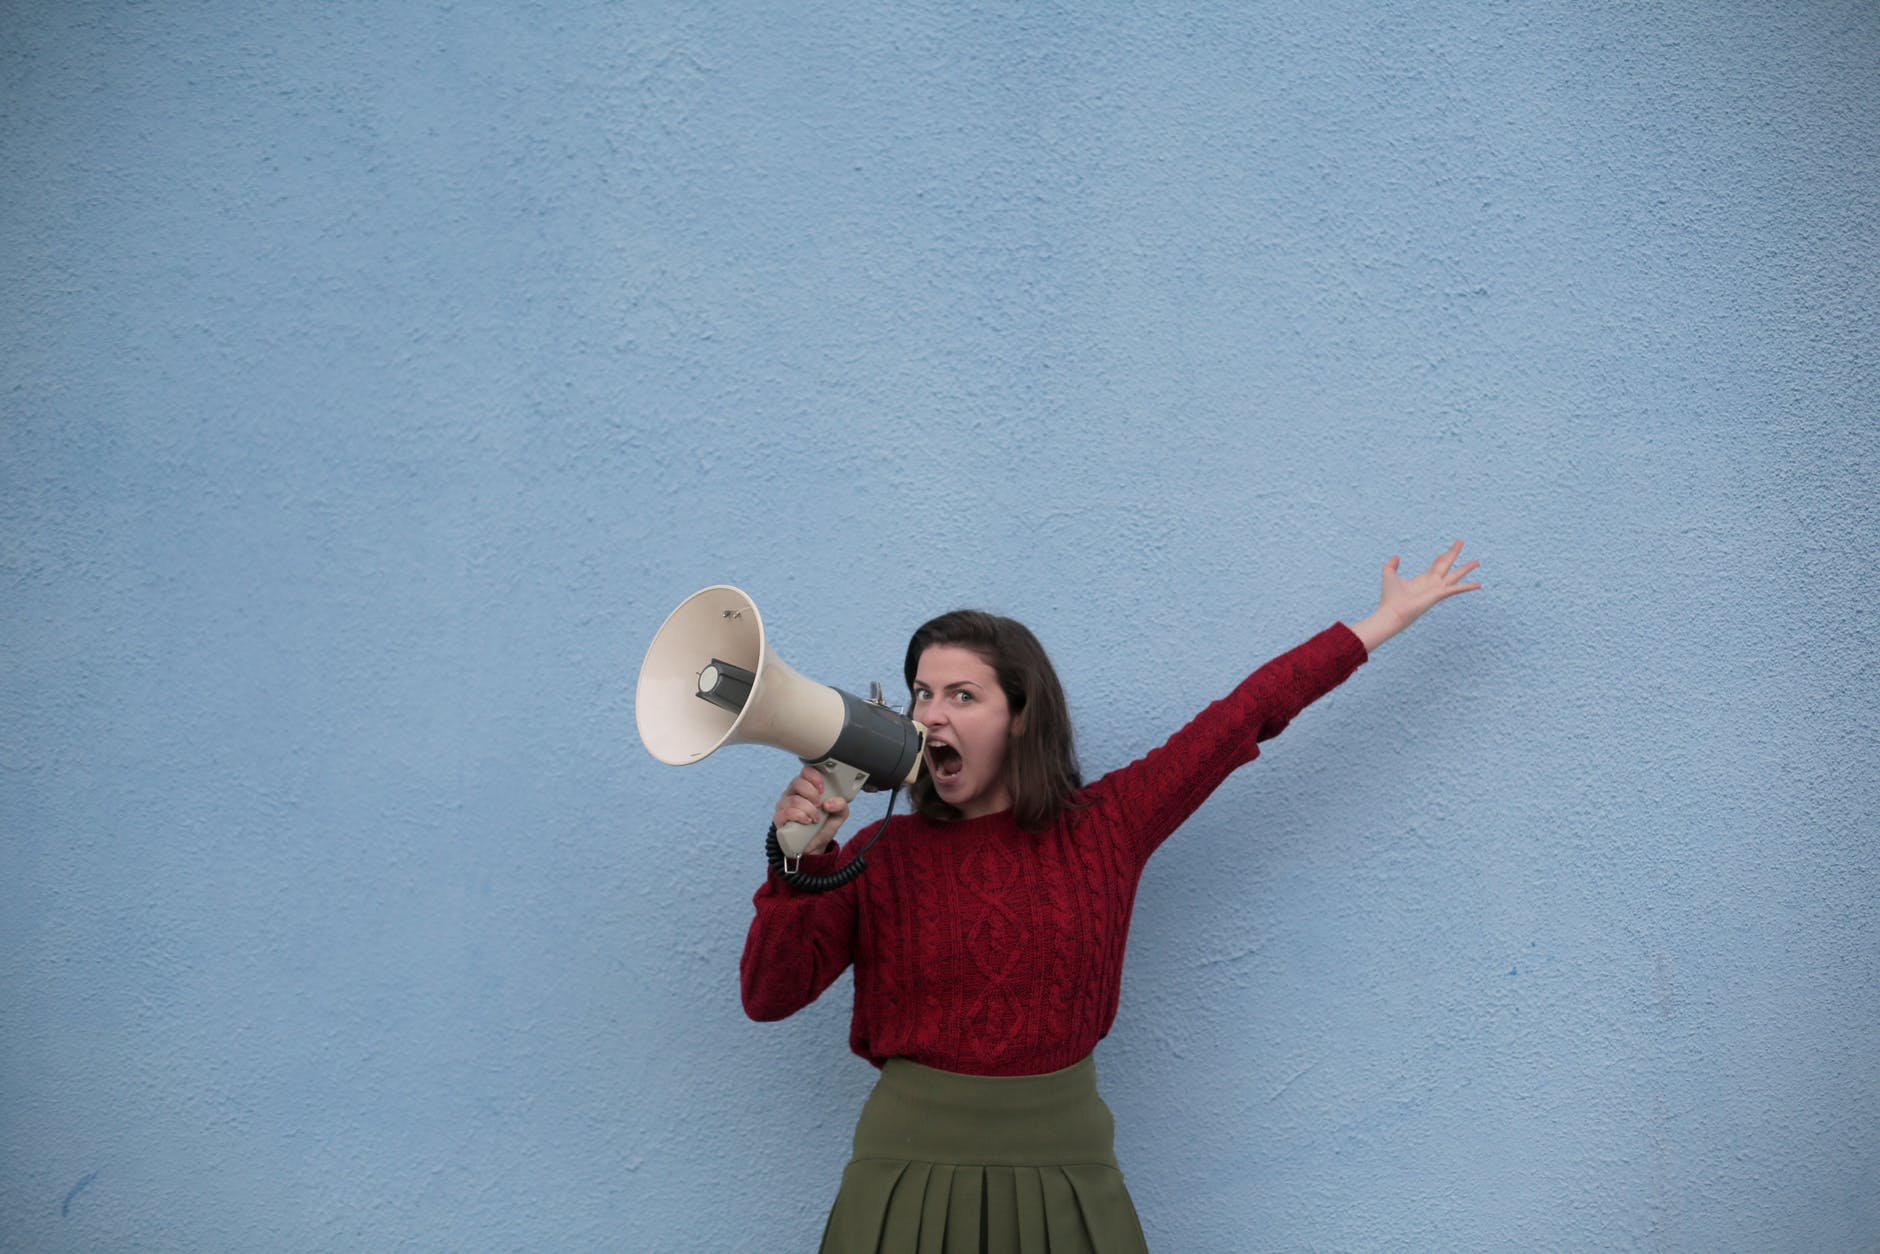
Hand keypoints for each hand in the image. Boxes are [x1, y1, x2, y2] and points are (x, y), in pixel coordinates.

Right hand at [772, 764, 848, 854]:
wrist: (814, 847)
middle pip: (797, 782)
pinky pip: (786, 812)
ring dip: (808, 809)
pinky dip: (799, 816)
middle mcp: (793, 793)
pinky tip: (807, 821)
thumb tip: (829, 803)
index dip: (814, 776)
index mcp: (807, 787)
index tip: (822, 788)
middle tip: (819, 804)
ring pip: (793, 799)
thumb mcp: (838, 815)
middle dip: (811, 793)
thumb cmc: (823, 826)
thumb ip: (841, 805)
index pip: (806, 771)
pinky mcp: (779, 818)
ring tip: (815, 818)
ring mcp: (784, 804)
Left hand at [1351, 539, 1481, 651]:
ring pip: (1455, 575)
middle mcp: (1432, 584)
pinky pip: (1457, 589)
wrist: (1392, 612)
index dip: (1440, 558)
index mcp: (1423, 580)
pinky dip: (1468, 587)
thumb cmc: (1390, 598)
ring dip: (1466, 568)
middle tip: (1461, 541)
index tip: (1445, 552)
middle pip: (1446, 565)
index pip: (1435, 567)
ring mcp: (1437, 589)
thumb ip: (1391, 565)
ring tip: (1477, 561)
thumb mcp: (1388, 575)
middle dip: (1453, 553)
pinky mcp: (1439, 594)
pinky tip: (1479, 584)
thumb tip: (1397, 557)